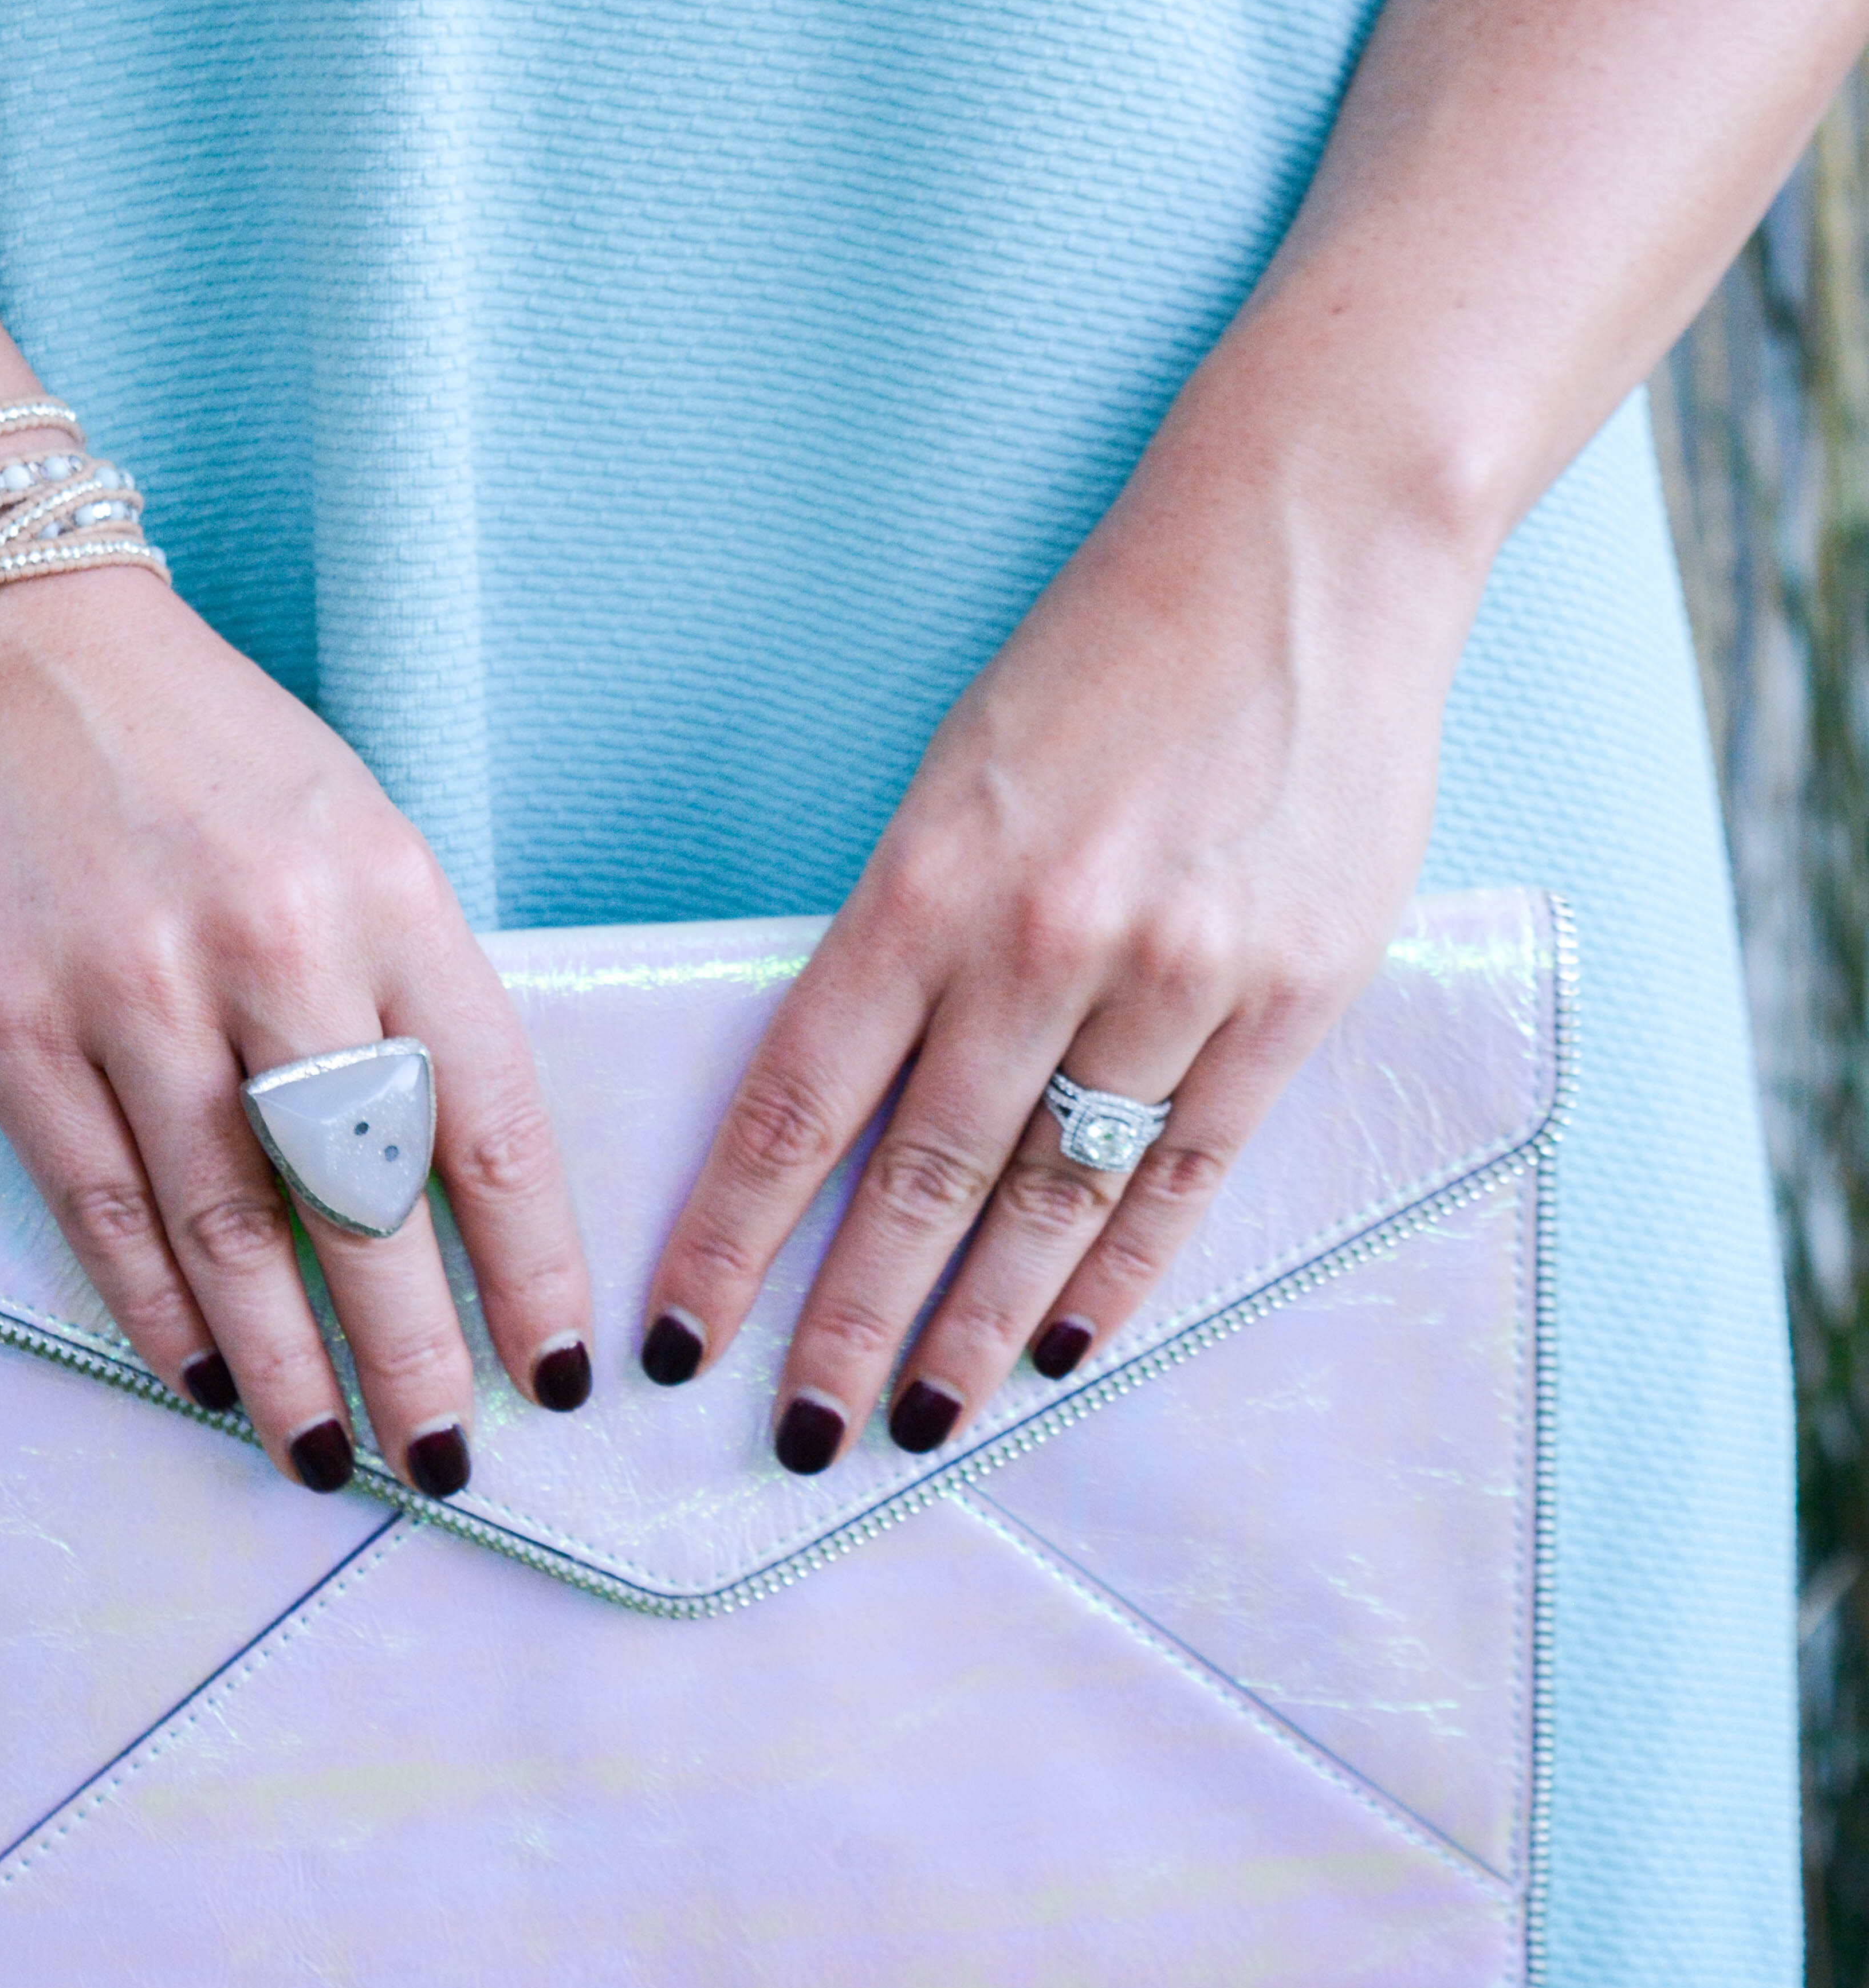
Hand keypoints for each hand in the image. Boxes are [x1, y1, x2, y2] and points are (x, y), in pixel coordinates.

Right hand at [0, 567, 595, 1496]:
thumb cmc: (200, 753)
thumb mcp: (355, 836)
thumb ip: (403, 994)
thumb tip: (447, 1183)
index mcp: (390, 898)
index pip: (489, 1122)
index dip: (533, 1268)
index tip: (558, 1372)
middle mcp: (275, 947)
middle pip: (367, 1198)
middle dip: (417, 1351)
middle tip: (448, 1461)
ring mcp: (133, 987)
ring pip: (232, 1226)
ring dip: (287, 1363)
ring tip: (330, 1456)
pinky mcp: (8, 1022)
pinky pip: (101, 1204)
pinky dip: (157, 1310)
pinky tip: (204, 1377)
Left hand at [642, 397, 1476, 1470]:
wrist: (1305, 550)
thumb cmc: (1103, 659)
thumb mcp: (956, 776)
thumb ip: (907, 942)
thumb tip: (850, 1106)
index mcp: (930, 883)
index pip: (800, 1103)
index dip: (733, 1236)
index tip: (682, 1337)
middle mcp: (1044, 946)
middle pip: (921, 1184)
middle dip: (848, 1327)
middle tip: (798, 1436)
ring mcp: (1178, 981)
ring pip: (1054, 1203)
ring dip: (978, 1330)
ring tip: (923, 1419)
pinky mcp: (1292, 1000)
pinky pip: (1187, 1176)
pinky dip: (1121, 1274)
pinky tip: (1068, 1348)